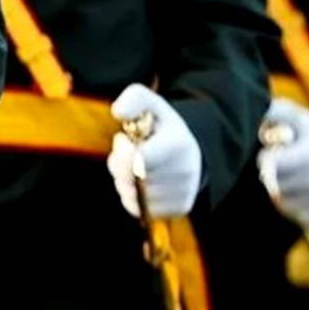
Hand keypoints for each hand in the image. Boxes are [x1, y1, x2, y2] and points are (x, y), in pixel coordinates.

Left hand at [107, 84, 203, 217]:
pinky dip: (133, 198)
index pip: (137, 160)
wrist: (190, 152)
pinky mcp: (178, 209)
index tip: (124, 140)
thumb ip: (133, 99)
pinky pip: (139, 210)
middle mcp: (185, 172)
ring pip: (132, 197)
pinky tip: (141, 183)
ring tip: (137, 167)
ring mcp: (183, 193)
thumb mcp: (151, 104)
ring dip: (125, 183)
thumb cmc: (162, 127)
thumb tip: (118, 111)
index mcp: (178, 144)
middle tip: (130, 152)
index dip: (122, 152)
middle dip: (120, 166)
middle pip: (130, 180)